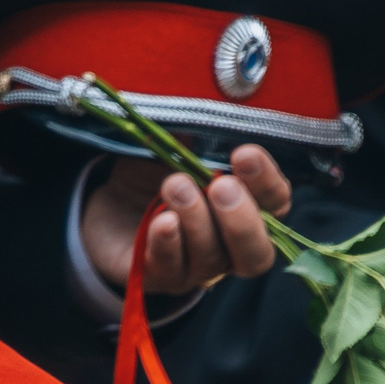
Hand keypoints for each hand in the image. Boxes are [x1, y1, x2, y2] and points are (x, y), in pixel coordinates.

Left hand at [81, 145, 291, 295]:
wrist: (109, 205)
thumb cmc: (154, 173)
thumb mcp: (177, 146)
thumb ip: (200, 135)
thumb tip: (212, 108)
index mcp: (246, 209)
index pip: (275, 205)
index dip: (267, 183)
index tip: (245, 154)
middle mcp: (228, 247)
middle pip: (255, 252)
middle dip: (241, 218)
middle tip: (220, 186)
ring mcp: (196, 267)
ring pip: (212, 259)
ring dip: (197, 221)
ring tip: (175, 186)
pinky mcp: (159, 276)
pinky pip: (172, 269)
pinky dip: (169, 245)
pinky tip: (162, 222)